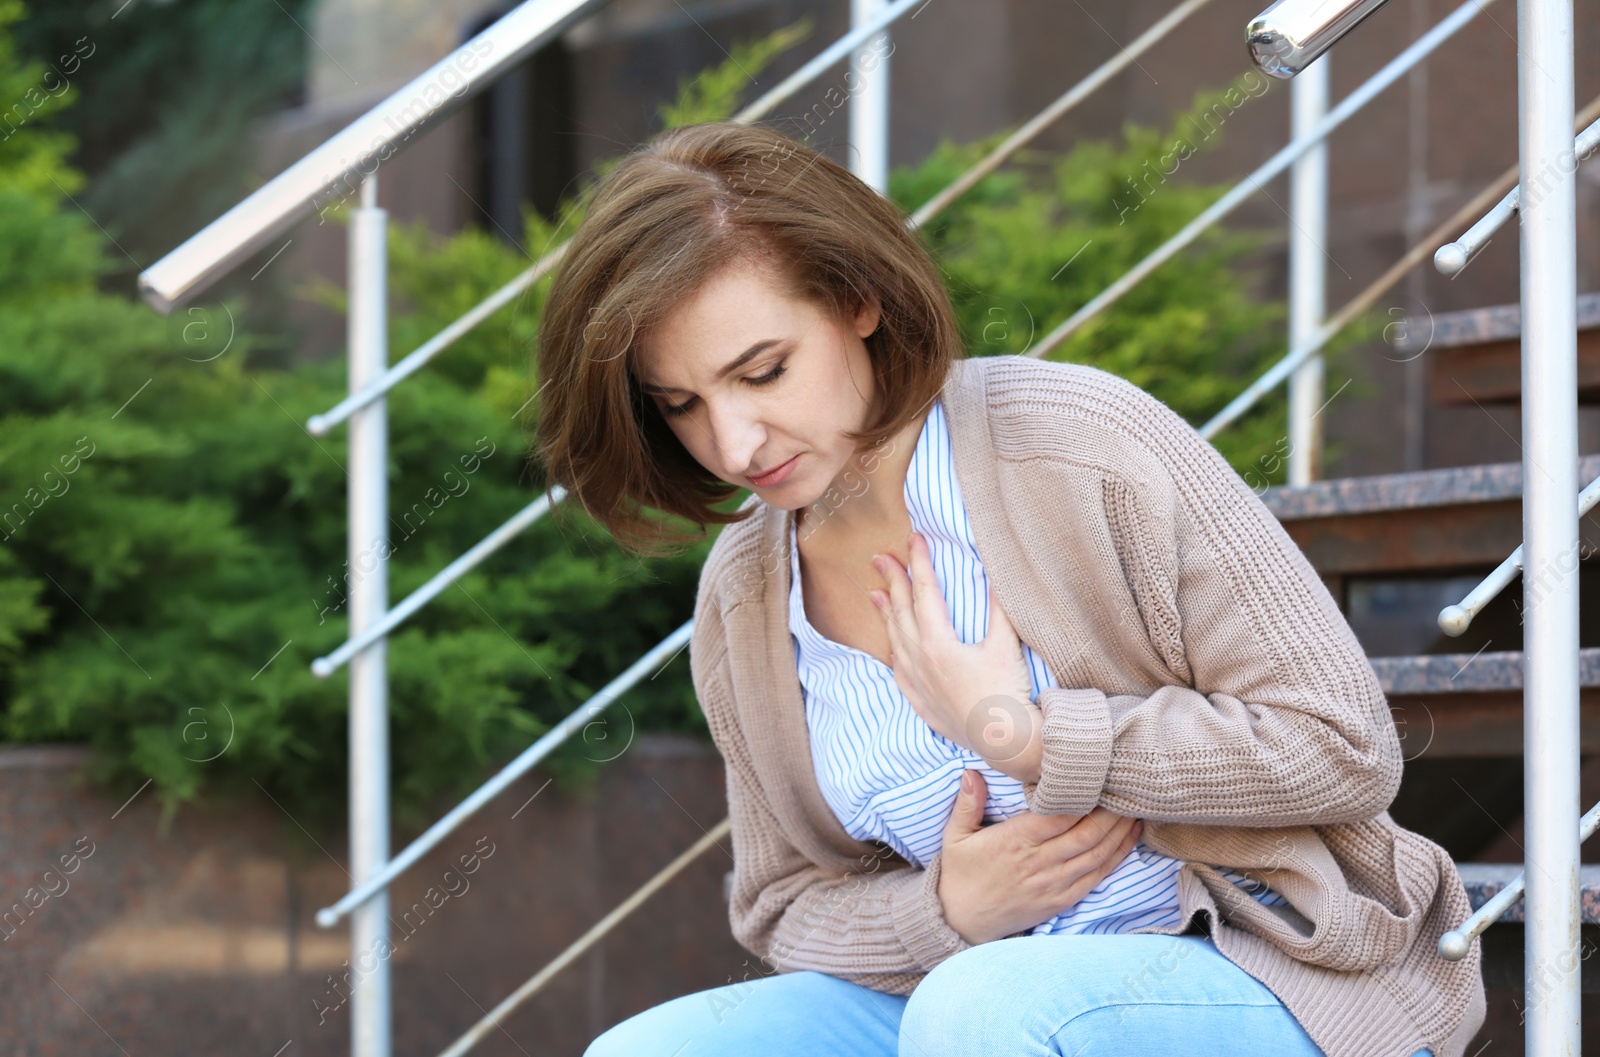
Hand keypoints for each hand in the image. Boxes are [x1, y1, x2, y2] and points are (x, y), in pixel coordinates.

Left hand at [870, 531, 1041, 778]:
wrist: (1004, 741)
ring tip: (874, 594)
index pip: (925, 593)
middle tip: (880, 558)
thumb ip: (999, 608)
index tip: (915, 539)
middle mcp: (921, 661)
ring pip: (896, 642)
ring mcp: (920, 684)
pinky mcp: (925, 705)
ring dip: (885, 615)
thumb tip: (996, 575)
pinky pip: (901, 675)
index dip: (921, 563)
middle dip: (892, 582)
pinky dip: (895, 656)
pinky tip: (892, 650)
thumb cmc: (1007, 691)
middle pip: (902, 613)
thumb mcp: (1005, 644)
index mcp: (938, 642)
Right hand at [936, 769, 1142, 944]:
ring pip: (1097, 853)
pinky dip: (1117, 856)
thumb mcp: (955, 836)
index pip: (1059, 815)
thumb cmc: (960, 873)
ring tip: (1136, 806)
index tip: (1098, 776)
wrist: (961, 921)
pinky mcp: (1061, 900)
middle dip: (1111, 810)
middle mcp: (1039, 862)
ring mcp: (1053, 883)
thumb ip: (967, 803)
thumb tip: (970, 772)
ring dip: (1120, 830)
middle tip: (1127, 786)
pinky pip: (1097, 876)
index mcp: (1015, 840)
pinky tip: (1130, 837)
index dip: (1083, 796)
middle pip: (1086, 833)